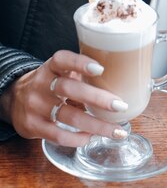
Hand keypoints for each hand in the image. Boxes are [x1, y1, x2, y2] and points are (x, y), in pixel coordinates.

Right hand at [0, 50, 129, 145]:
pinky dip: (77, 138)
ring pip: (68, 116)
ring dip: (95, 125)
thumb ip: (81, 73)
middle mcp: (41, 84)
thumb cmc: (49, 83)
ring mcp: (36, 106)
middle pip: (69, 89)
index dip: (80, 63)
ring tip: (116, 130)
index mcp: (51, 67)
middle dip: (97, 98)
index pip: (63, 59)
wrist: (15, 99)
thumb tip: (119, 78)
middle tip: (120, 105)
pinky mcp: (33, 126)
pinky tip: (91, 138)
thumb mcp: (59, 72)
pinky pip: (57, 135)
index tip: (100, 69)